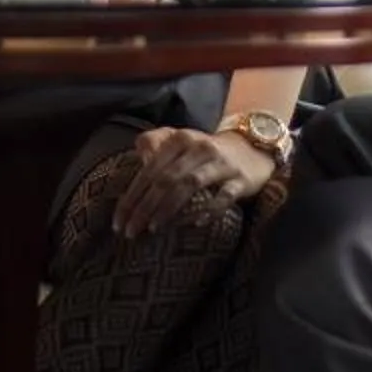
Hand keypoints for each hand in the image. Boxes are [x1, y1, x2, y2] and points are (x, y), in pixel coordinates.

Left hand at [111, 126, 278, 238]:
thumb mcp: (179, 141)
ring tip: (153, 228)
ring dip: (168, 207)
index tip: (118, 222)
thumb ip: (153, 146)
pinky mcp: (241, 179)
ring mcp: (221, 164)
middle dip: (144, 207)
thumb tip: (138, 162)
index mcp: (180, 139)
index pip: (148, 170)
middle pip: (165, 178)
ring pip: (189, 185)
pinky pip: (224, 196)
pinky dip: (209, 209)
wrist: (252, 147)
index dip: (131, 197)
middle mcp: (199, 148)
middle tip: (130, 232)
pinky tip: (196, 223)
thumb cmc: (205, 151)